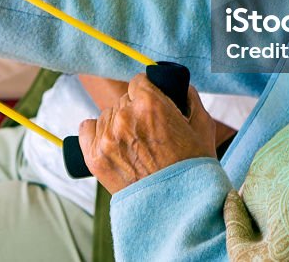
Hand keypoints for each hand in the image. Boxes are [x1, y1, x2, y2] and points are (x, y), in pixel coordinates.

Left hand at [78, 74, 216, 193]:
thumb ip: (188, 97)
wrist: (178, 208)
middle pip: (123, 100)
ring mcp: (107, 137)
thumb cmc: (193, 169)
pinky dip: (96, 133)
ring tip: (135, 146)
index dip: (148, 93)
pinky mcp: (93, 156)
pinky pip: (86, 128)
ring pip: (107, 115)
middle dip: (135, 112)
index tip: (152, 105)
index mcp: (150, 103)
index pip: (139, 81)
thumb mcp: (202, 126)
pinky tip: (111, 144)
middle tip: (149, 133)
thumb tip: (177, 86)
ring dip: (118, 124)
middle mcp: (125, 116)